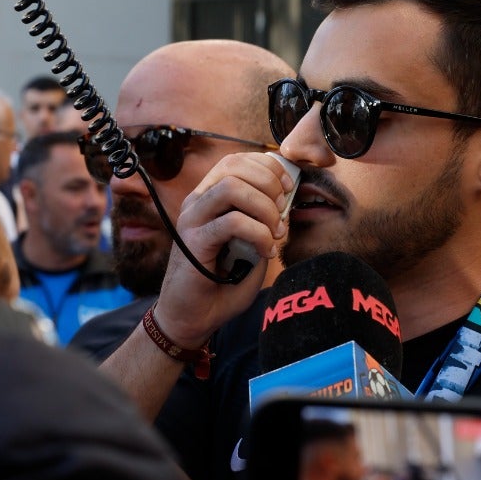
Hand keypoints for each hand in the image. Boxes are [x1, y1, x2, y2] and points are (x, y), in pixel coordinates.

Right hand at [151, 152, 292, 347]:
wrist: (192, 318)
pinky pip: (231, 222)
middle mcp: (197, 202)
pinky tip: (266, 252)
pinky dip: (257, 234)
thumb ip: (263, 222)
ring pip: (232, 187)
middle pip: (235, 166)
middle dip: (270, 185)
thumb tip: (287, 203)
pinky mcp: (193, 242)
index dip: (268, 167)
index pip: (237, 160)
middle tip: (282, 215)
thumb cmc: (221, 283)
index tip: (288, 189)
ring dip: (264, 208)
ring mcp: (192, 219)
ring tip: (274, 233)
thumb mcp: (250, 245)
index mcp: (209, 197)